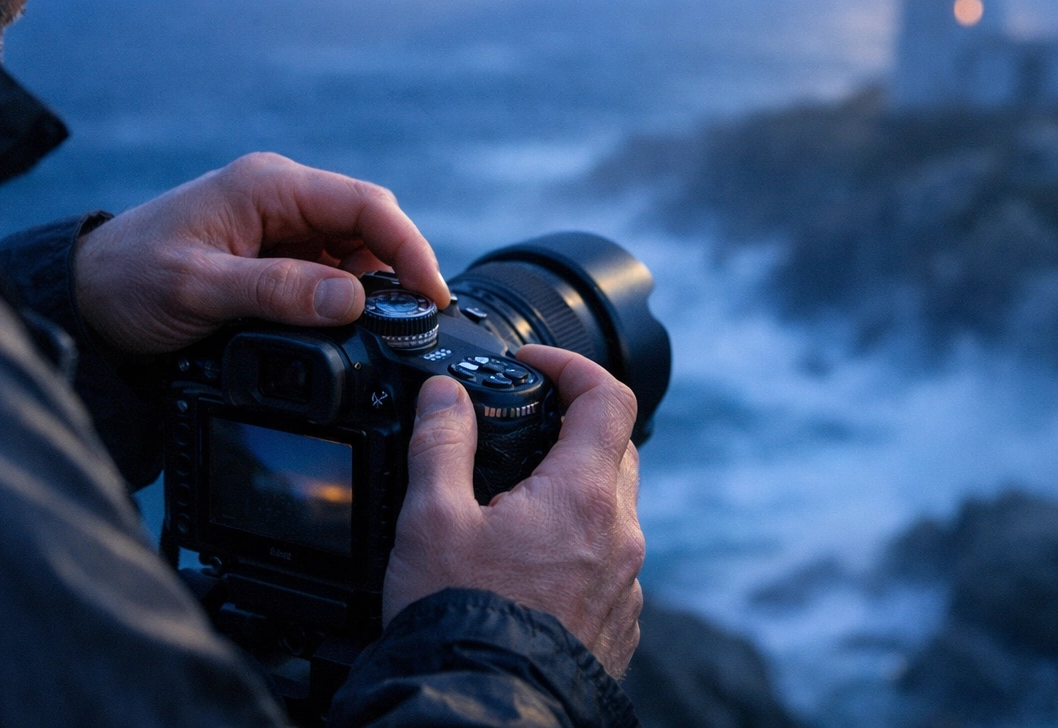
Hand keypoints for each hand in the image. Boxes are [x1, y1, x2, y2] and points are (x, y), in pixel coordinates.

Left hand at [73, 152, 449, 352]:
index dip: (408, 246)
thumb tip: (352, 301)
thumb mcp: (199, 289)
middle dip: (396, 270)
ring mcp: (277, 223)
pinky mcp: (271, 252)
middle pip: (368, 224)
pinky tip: (341, 327)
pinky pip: (327, 268)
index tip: (429, 295)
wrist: (82, 296)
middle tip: (410, 324)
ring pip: (352, 249)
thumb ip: (277, 292)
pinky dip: (342, 297)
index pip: (366, 202)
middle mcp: (279, 195)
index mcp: (267, 185)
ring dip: (369, 287)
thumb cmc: (127, 280)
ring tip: (373, 333)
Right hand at [382, 344, 643, 678]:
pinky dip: (578, 543)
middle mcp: (619, 537)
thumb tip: (445, 394)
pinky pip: (610, 562)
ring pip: (614, 509)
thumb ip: (441, 442)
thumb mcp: (431, 517)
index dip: (571, 365)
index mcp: (581, 497)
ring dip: (574, 490)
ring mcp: (626, 584)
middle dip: (572, 426)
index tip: (532, 365)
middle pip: (616, 449)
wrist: (485, 713)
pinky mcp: (619, 624)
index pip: (608, 397)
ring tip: (514, 504)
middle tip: (521, 430)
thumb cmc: (460, 620)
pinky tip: (528, 564)